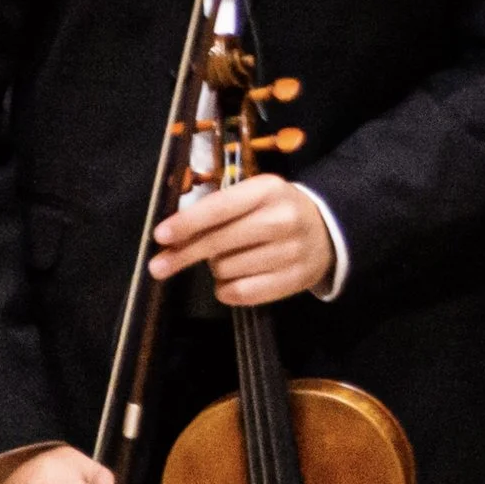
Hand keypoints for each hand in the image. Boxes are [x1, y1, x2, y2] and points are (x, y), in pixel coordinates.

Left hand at [151, 176, 337, 307]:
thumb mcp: (253, 195)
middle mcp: (282, 220)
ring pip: (228, 269)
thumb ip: (218, 209)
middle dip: (184, 254)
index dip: (188, 222)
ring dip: (215, 269)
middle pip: (220, 242)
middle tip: (158, 266)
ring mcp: (291, 252)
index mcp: (268, 190)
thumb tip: (172, 234)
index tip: (160, 235)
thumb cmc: (276, 209)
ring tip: (224, 261)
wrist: (326, 230)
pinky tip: (228, 281)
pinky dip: (226, 290)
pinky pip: (244, 293)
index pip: (220, 207)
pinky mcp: (295, 280)